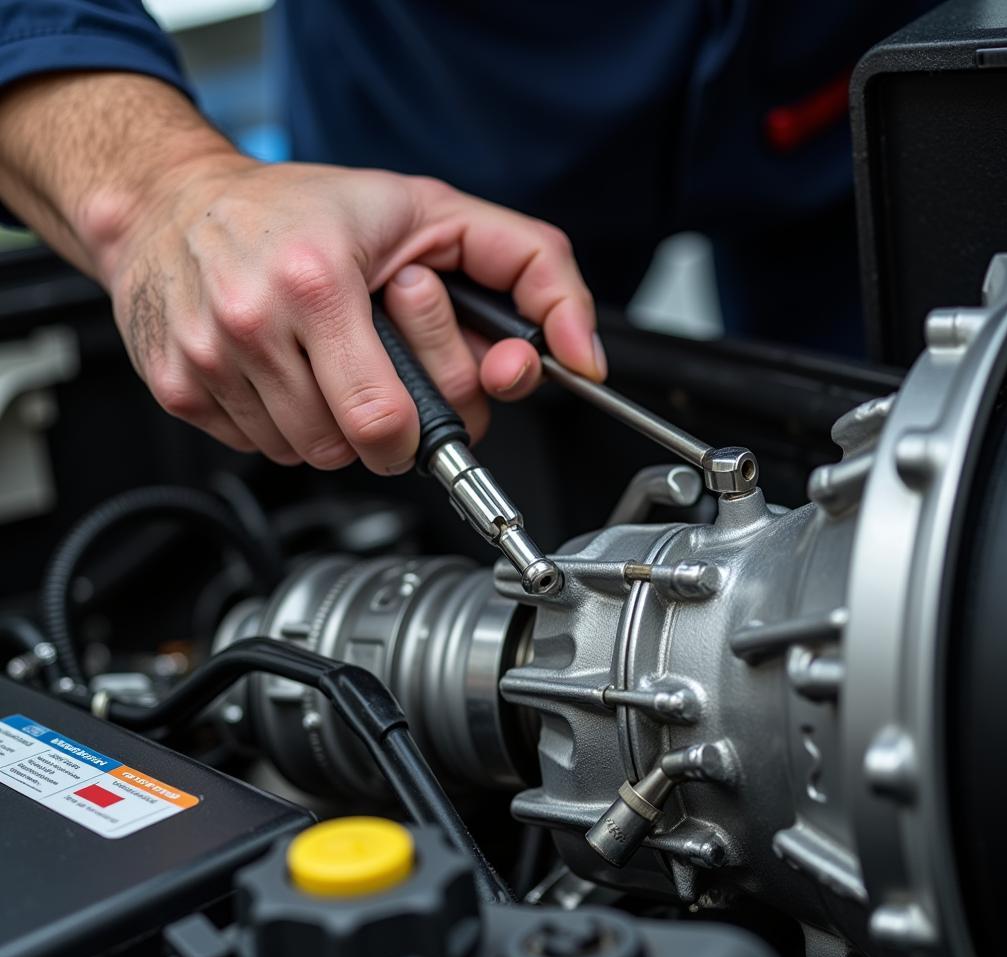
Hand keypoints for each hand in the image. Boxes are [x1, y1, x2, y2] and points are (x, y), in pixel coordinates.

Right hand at [103, 156, 603, 471]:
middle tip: (375, 379)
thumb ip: (533, 269)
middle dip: (381, 433)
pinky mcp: (177, 389)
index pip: (385, 424)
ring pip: (305, 456)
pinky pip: (259, 449)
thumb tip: (582, 357)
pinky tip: (281, 370)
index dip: (417, 434)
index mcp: (318, 282)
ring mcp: (207, 360)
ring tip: (326, 365)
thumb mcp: (435, 212)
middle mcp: (252, 321)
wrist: (172, 199)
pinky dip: (284, 424)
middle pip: (348, 450)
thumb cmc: (311, 208)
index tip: (419, 417)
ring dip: (332, 428)